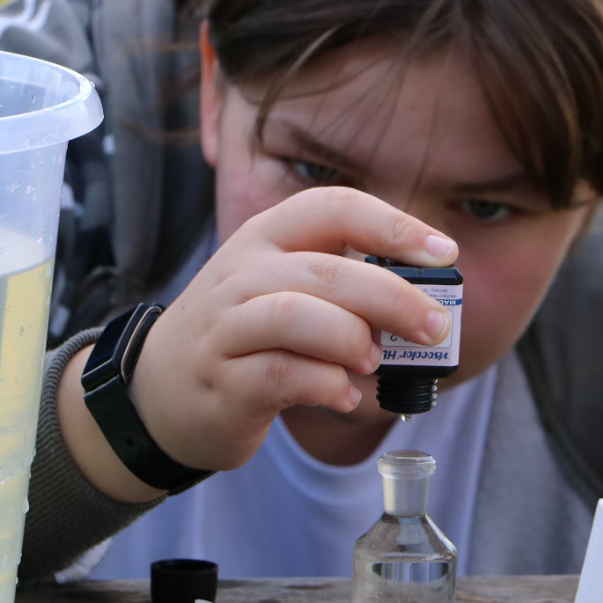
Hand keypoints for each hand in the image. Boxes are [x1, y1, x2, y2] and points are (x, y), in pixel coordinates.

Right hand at [128, 186, 457, 473]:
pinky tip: (342, 395)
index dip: (393, 226)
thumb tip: (425, 305)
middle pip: (325, 270)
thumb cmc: (243, 337)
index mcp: (265, 238)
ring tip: (372, 362)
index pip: (333, 208)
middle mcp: (241, 274)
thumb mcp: (282, 290)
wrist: (159, 392)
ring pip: (295, 316)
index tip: (443, 252)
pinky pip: (278, 375)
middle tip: (433, 327)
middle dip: (392, 297)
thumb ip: (342, 288)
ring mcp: (225, 327)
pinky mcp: (222, 381)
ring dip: (349, 338)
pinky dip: (324, 385)